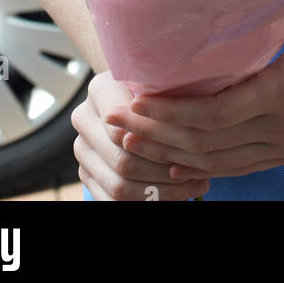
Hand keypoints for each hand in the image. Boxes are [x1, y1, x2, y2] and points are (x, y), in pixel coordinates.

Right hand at [71, 72, 210, 200]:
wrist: (132, 93)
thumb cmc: (158, 85)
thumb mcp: (161, 80)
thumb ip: (165, 95)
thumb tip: (188, 117)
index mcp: (99, 89)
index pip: (127, 128)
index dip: (161, 145)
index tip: (195, 151)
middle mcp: (83, 118)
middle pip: (123, 161)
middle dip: (165, 173)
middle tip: (202, 174)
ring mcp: (82, 148)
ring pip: (119, 186)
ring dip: (160, 192)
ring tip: (195, 186)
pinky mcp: (86, 172)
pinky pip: (112, 200)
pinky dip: (144, 202)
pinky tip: (174, 196)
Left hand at [110, 8, 283, 180]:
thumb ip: (273, 8)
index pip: (213, 112)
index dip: (168, 112)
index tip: (134, 100)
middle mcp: (282, 128)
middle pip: (206, 143)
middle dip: (155, 134)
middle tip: (113, 120)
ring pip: (218, 163)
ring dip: (171, 154)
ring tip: (131, 140)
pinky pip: (239, 167)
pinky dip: (202, 165)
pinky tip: (176, 161)